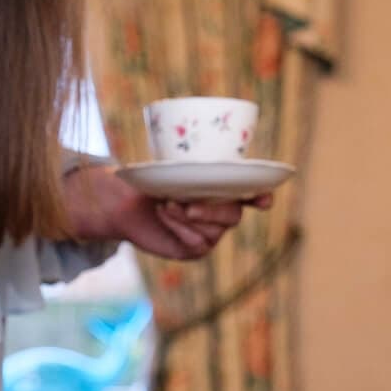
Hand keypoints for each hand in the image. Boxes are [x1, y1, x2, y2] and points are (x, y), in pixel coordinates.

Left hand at [63, 164, 270, 260]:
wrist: (126, 202)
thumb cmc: (153, 178)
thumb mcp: (172, 166)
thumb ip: (192, 162)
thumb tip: (203, 142)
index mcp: (224, 189)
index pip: (253, 193)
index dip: (262, 197)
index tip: (264, 201)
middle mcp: (222, 211)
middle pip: (234, 215)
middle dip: (213, 210)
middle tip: (188, 205)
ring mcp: (211, 232)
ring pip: (214, 230)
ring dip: (187, 218)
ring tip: (165, 204)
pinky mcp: (196, 248)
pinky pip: (198, 242)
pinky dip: (178, 227)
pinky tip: (163, 215)